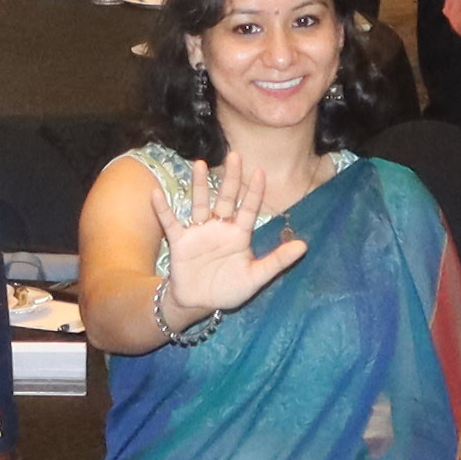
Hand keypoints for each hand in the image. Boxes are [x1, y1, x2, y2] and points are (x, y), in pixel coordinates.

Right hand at [156, 151, 314, 321]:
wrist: (199, 303)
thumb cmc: (228, 289)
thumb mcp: (255, 278)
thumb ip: (277, 261)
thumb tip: (304, 246)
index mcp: (239, 234)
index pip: (248, 208)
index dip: (253, 191)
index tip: (260, 171)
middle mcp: (219, 227)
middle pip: (225, 198)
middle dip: (230, 179)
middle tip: (235, 156)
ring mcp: (199, 232)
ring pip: (199, 203)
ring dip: (198, 185)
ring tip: (199, 163)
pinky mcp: (180, 240)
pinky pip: (170, 222)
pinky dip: (163, 209)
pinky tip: (156, 193)